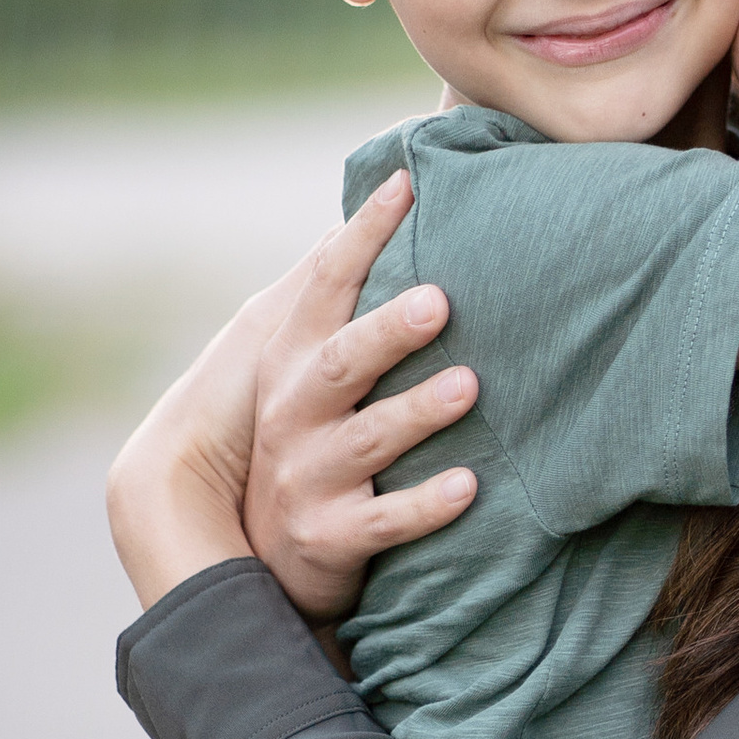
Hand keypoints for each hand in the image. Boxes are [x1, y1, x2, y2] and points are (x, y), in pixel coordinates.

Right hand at [244, 172, 481, 620]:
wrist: (267, 553)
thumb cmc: (310, 435)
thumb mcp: (305, 366)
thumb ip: (339, 296)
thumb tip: (380, 200)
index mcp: (293, 360)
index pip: (326, 286)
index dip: (363, 235)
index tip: (406, 185)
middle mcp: (294, 412)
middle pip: (341, 363)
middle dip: (388, 331)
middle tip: (441, 300)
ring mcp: (311, 475)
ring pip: (369, 440)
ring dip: (418, 412)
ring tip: (470, 385)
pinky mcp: (333, 536)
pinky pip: (387, 521)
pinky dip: (428, 505)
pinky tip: (471, 486)